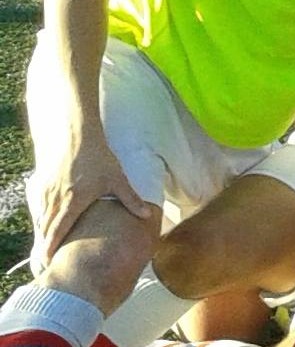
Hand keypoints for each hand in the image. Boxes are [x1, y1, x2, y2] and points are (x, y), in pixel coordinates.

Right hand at [32, 137, 149, 266]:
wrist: (76, 138)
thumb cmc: (98, 158)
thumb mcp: (117, 179)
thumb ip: (130, 199)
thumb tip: (147, 215)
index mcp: (73, 202)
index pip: (58, 230)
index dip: (52, 248)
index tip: (50, 262)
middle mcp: (56, 200)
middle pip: (45, 230)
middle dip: (44, 247)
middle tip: (46, 263)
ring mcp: (47, 193)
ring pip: (40, 220)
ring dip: (42, 235)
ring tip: (44, 251)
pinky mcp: (43, 186)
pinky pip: (38, 209)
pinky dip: (40, 221)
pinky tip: (45, 228)